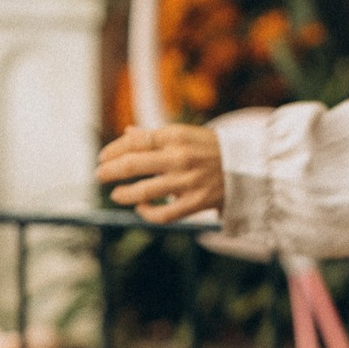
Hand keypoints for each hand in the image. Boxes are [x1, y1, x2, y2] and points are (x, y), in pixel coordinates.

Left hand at [95, 123, 224, 223]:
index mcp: (176, 135)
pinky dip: (147, 213)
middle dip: (110, 171)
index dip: (113, 150)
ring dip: (123, 194)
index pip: (135, 142)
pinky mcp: (196, 202)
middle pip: (133, 165)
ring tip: (116, 194)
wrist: (248, 166)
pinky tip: (141, 208)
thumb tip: (127, 133)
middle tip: (100, 175)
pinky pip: (163, 214)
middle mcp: (180, 157)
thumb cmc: (211, 148)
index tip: (102, 157)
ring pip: (144, 192)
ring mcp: (187, 181)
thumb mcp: (185, 134)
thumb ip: (155, 136)